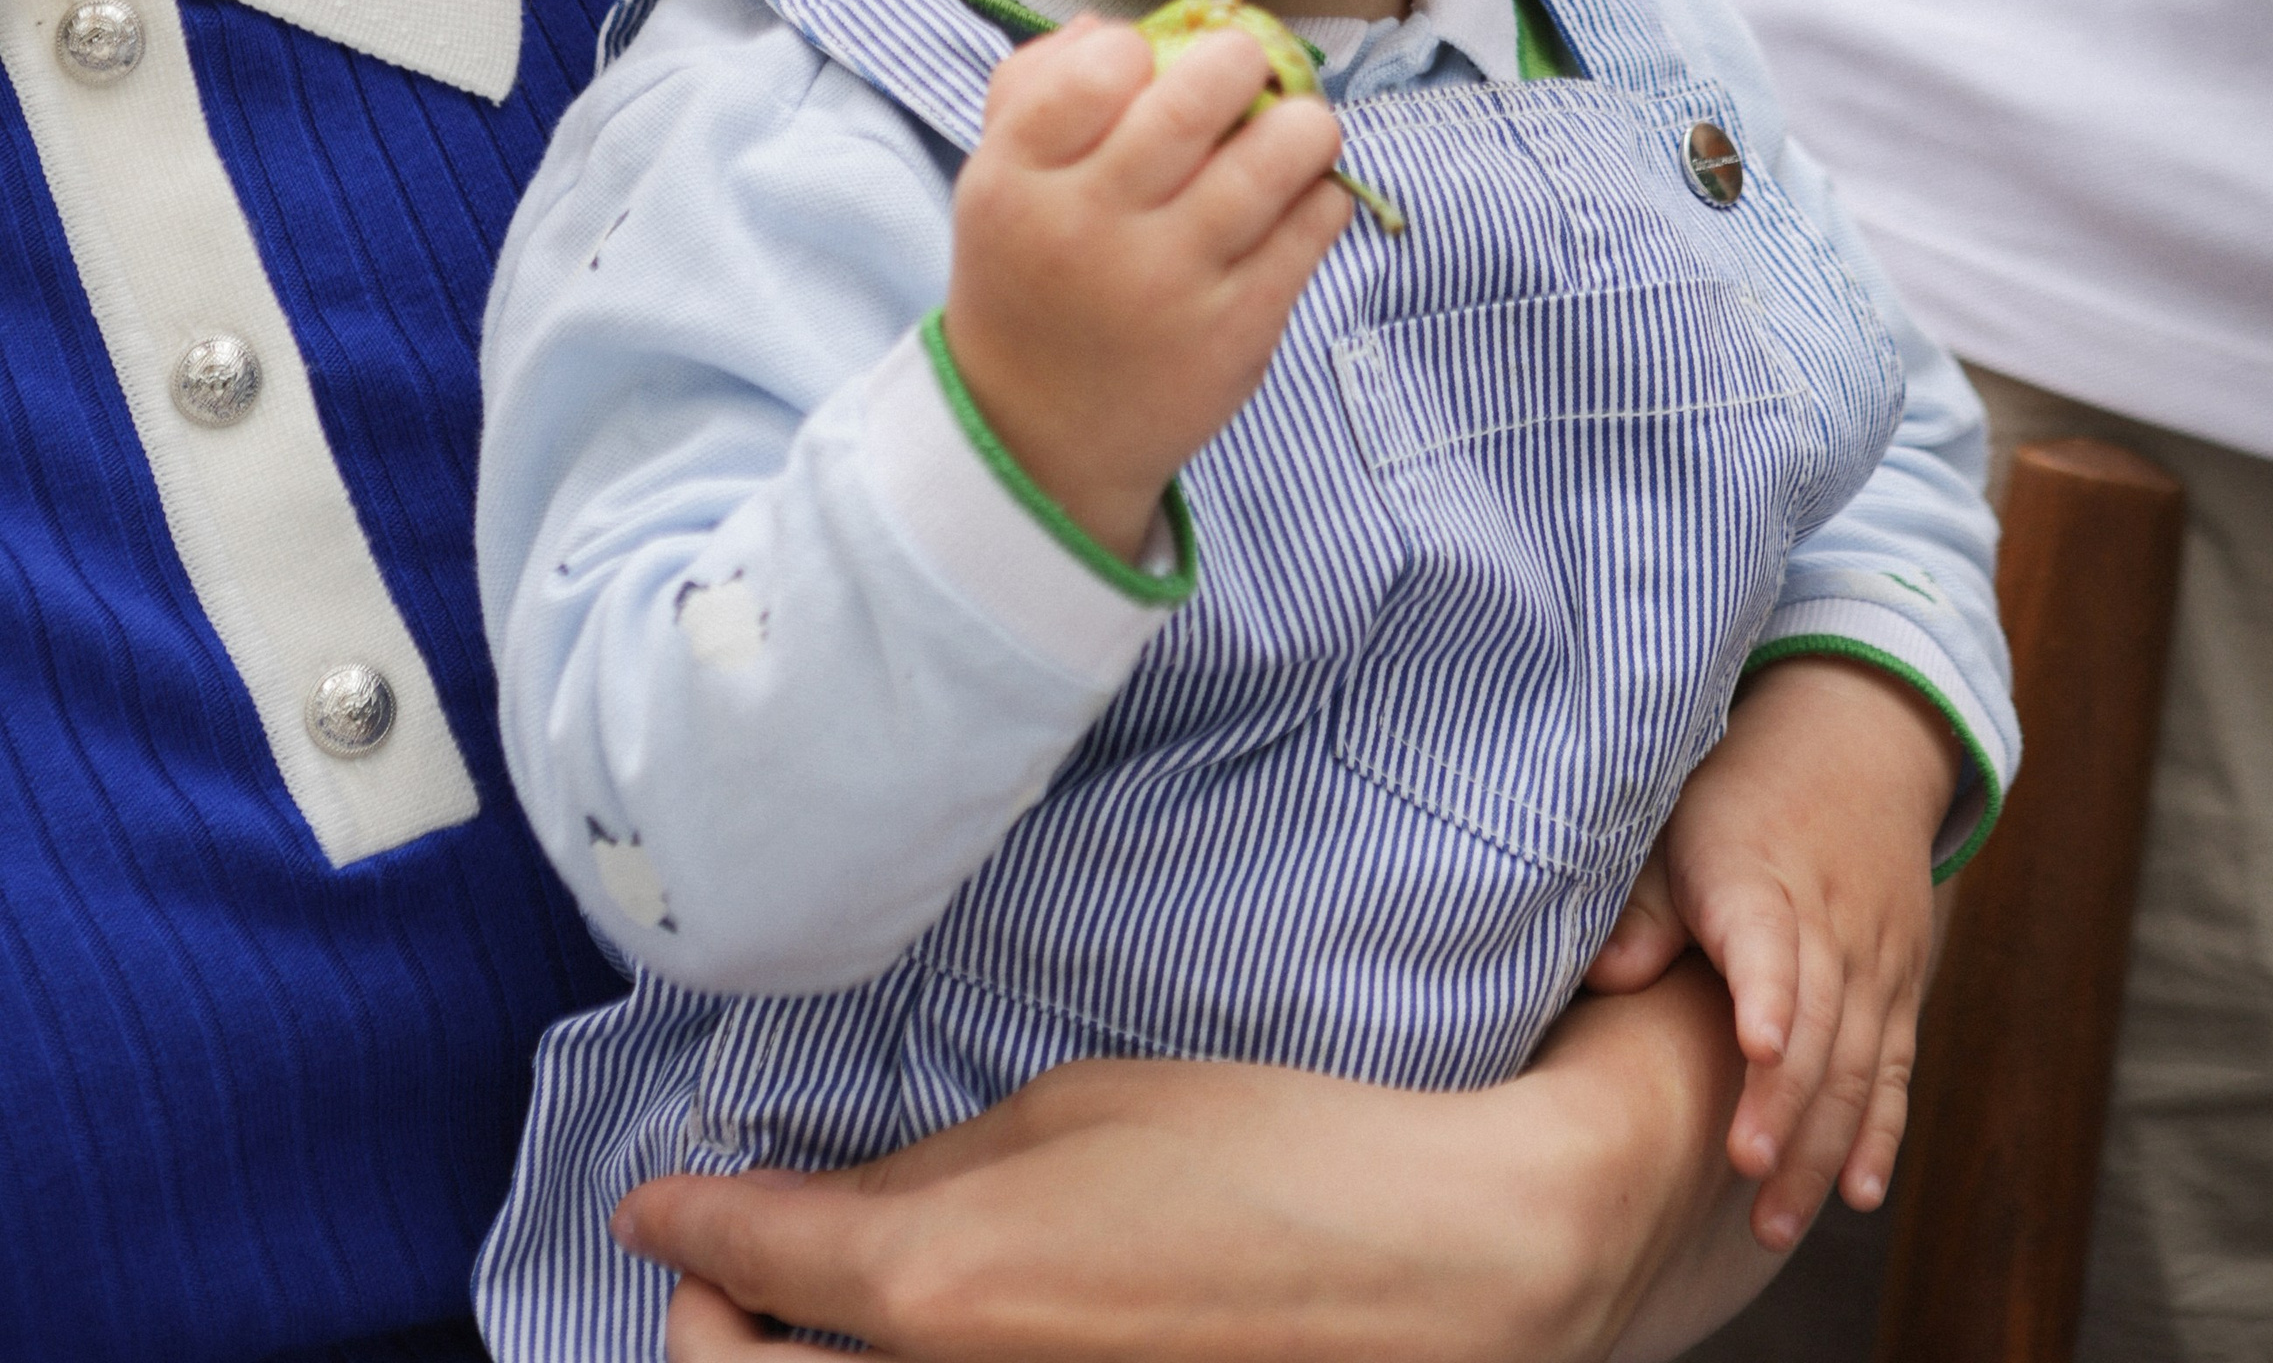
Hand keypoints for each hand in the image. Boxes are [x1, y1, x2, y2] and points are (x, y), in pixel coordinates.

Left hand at [617, 956, 1782, 1362]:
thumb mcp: (1082, 1112)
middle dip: (702, 1322)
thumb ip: (940, 1164)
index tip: (655, 1202)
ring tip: (788, 1317)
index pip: (748, 1252)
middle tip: (709, 1265)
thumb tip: (851, 1192)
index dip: (687, 1219)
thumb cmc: (1271, 1166)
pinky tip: (909, 1343)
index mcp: (936, 1283)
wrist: (1438, 1279)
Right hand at [941, 16, 1349, 563]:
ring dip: (1302, 122)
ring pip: (1277, 153)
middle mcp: (1091, 227)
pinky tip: (1297, 196)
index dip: (1135, 49)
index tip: (1146, 70)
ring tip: (1292, 130)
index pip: (1095, 67)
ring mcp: (1170, 281)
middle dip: (1242, 58)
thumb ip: (1036, 85)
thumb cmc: (1031, 274)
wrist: (1039, 435)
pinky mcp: (1239, 328)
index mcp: (1018, 178)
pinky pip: (1315, 222)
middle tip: (1244, 71)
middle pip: (1198, 96)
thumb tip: (1112, 23)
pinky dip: (1320, 191)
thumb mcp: (1000, 178)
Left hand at [1583, 658, 1957, 1252]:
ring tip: (1776, 1219)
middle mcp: (1829, 923)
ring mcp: (1874, 959)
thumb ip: (1647, 906)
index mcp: (1761, 876)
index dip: (1766, 994)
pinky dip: (1879, 1131)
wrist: (1853, 743)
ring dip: (1822, 1145)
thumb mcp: (1679, 822)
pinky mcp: (1900, 986)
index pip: (1769, 941)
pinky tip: (1857, 1192)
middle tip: (1746, 1173)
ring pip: (1856, 1064)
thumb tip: (1608, 974)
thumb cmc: (1738, 793)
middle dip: (1785, 1106)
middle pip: (1817, 1026)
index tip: (1756, 1048)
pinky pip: (1894, 1068)